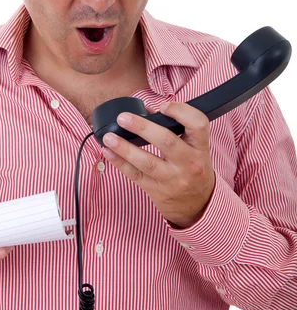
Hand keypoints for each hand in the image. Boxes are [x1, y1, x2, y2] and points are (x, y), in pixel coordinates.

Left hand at [102, 101, 215, 228]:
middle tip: (124, 118)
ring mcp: (172, 179)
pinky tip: (108, 152)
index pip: (198, 124)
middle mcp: (189, 163)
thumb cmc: (193, 168)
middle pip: (166, 141)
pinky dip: (119, 163)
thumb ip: (174, 129)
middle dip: (142, 128)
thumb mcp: (194, 149)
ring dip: (124, 148)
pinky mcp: (157, 191)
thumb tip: (146, 112)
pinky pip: (135, 175)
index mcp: (200, 148)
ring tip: (108, 137)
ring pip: (146, 162)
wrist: (197, 204)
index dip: (181, 111)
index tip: (163, 106)